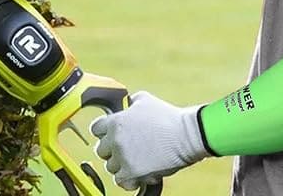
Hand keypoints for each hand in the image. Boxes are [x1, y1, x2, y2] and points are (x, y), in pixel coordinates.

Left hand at [90, 91, 208, 190]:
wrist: (186, 136)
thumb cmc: (169, 118)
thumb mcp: (145, 100)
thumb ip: (130, 103)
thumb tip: (126, 105)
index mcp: (116, 122)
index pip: (95, 129)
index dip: (104, 132)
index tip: (111, 135)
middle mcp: (116, 140)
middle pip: (101, 150)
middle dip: (112, 150)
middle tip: (127, 149)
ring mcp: (123, 158)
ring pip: (111, 167)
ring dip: (122, 165)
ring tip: (137, 160)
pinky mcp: (132, 173)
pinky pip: (120, 181)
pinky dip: (128, 179)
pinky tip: (138, 173)